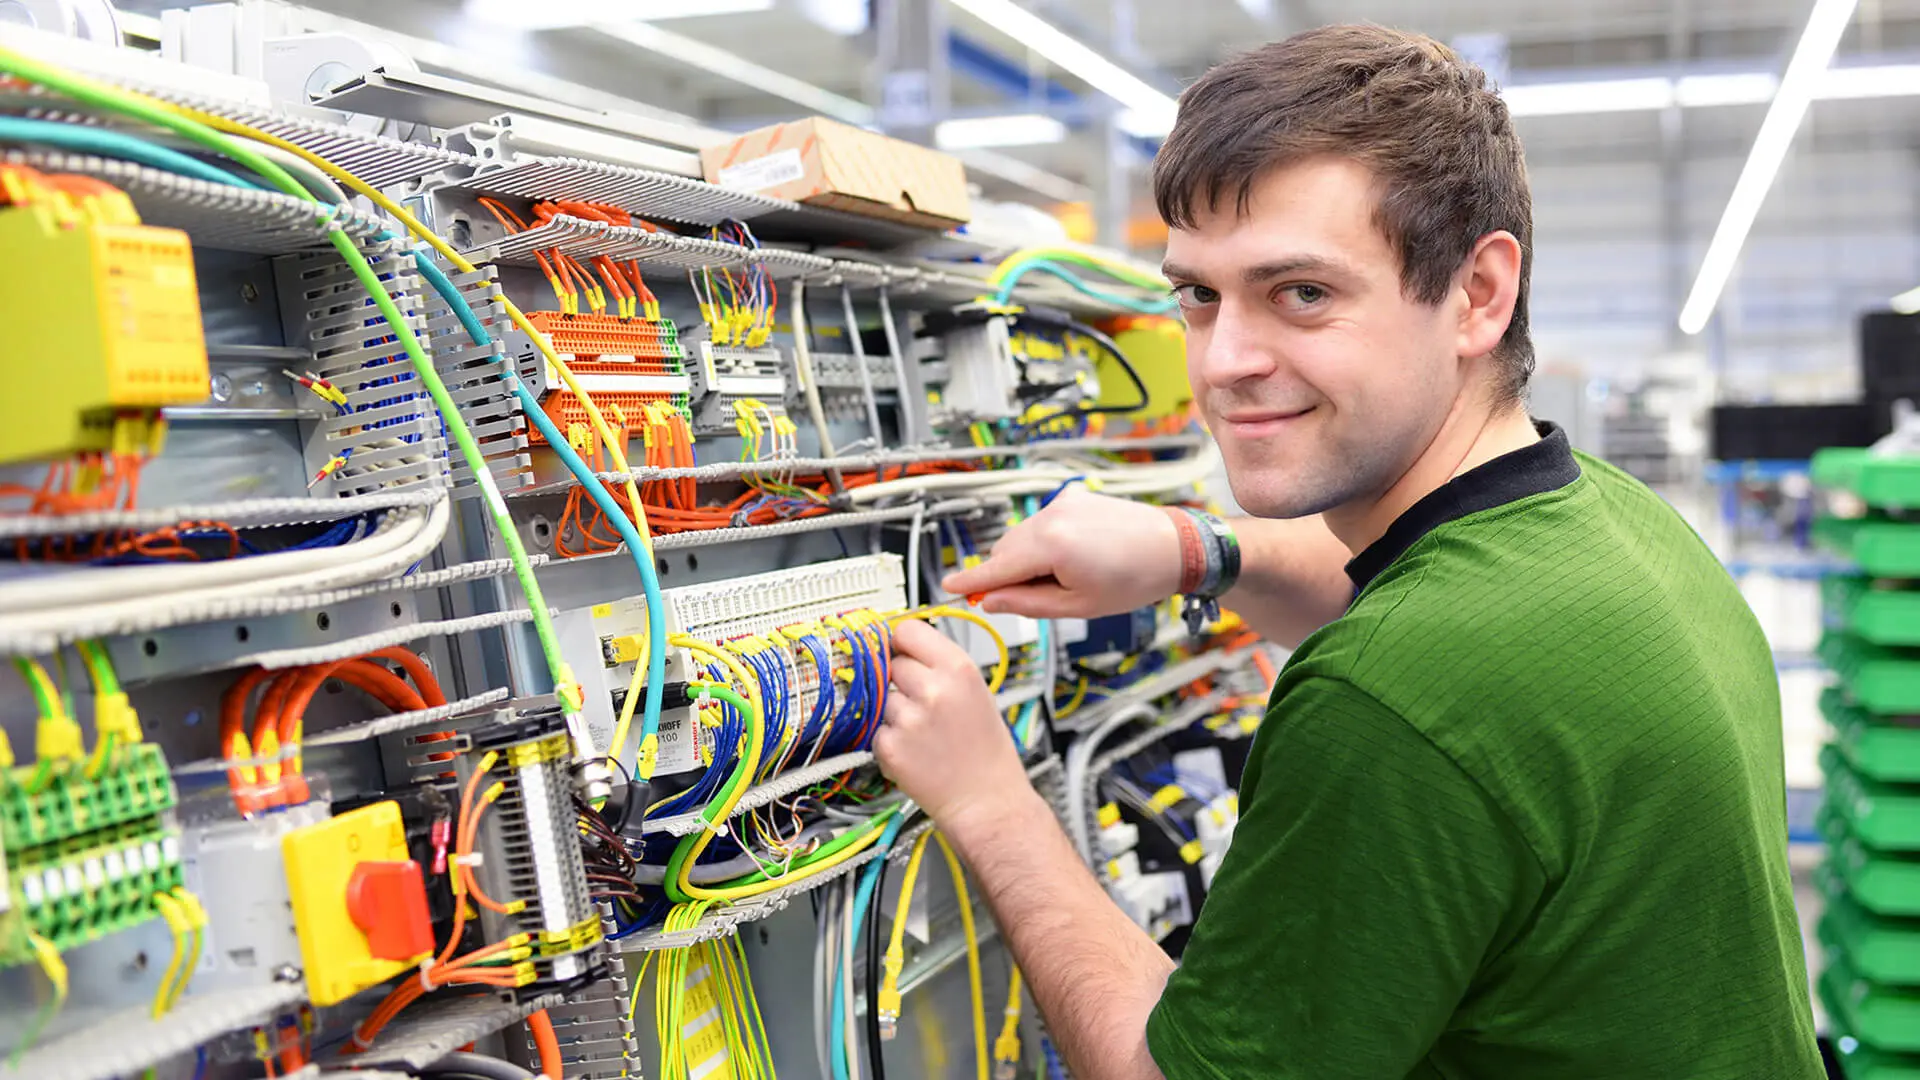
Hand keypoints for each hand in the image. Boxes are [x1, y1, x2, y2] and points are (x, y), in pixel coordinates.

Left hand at [874, 619, 1030, 828]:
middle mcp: (933, 690)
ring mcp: (909, 719)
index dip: (900, 640)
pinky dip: (890, 740)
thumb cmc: (985, 749)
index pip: (907, 629)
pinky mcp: (890, 747)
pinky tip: (915, 752)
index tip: (898, 648)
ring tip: (923, 733)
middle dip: (901, 681)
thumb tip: (900, 644)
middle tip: (924, 704)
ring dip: (895, 712)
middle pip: (891, 663)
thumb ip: (939, 664)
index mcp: (959, 669)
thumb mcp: (975, 691)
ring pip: (881, 697)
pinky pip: (876, 729)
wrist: (987, 800)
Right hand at [941, 487, 1182, 618]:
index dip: (971, 580)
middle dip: (1008, 574)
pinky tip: (1076, 556)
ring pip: (1023, 536)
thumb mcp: (1077, 605)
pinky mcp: (1073, 497)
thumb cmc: (1135, 579)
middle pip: (1006, 549)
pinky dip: (1046, 541)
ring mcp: (1062, 503)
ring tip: (1068, 577)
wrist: (1174, 546)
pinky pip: (1043, 522)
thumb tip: (992, 600)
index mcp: (1051, 545)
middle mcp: (1051, 516)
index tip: (948, 586)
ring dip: (1028, 558)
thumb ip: (1027, 603)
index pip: (997, 566)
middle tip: (1035, 598)